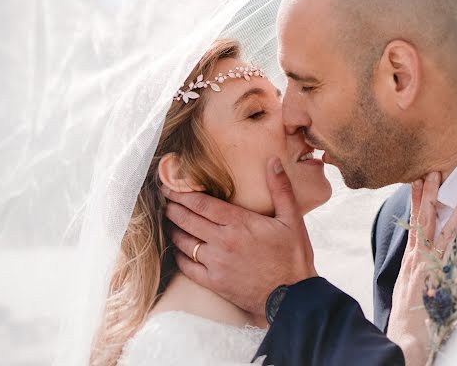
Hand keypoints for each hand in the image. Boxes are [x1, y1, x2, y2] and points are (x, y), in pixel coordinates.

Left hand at [163, 157, 316, 314]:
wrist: (292, 295)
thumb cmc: (293, 255)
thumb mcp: (292, 218)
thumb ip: (280, 188)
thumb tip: (272, 161)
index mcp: (239, 223)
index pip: (201, 204)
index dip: (182, 194)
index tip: (170, 186)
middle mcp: (222, 241)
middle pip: (187, 220)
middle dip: (173, 207)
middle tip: (163, 199)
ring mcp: (215, 263)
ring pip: (184, 242)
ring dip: (173, 229)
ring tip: (168, 220)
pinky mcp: (214, 282)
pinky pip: (187, 266)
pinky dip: (179, 255)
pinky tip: (178, 248)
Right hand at [387, 172, 456, 365]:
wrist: (405, 340)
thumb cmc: (409, 322)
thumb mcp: (409, 293)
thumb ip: (417, 277)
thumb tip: (423, 269)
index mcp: (410, 263)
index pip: (413, 226)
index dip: (415, 204)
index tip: (416, 184)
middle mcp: (416, 258)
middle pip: (421, 219)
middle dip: (426, 194)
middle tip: (431, 172)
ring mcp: (426, 262)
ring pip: (437, 225)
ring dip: (444, 202)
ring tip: (451, 182)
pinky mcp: (436, 269)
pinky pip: (448, 241)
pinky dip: (456, 223)